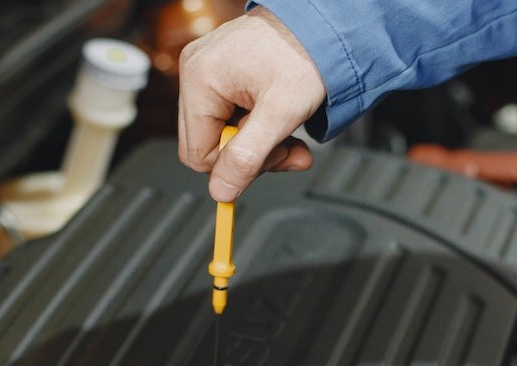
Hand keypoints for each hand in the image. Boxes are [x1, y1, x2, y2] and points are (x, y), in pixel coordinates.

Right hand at [178, 6, 325, 201]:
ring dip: (259, 141)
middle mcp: (194, 71)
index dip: (236, 166)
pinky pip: (229, 112)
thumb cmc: (304, 54)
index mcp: (200, 80)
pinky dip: (257, 122)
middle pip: (208, 144)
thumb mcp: (280, 114)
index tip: (272, 158)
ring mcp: (205, 68)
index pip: (198, 154)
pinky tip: (278, 113)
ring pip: (222, 131)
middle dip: (251, 154)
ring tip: (288, 128)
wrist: (322, 23)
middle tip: (287, 147)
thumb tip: (220, 191)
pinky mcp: (220, 69)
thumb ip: (248, 158)